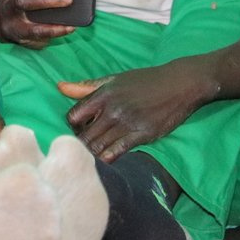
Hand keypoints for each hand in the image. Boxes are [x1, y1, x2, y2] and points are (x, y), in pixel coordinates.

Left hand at [59, 60, 215, 160]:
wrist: (179, 84)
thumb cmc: (145, 81)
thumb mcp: (115, 79)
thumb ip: (86, 87)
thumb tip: (59, 87)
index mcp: (103, 94)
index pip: (73, 116)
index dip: (73, 126)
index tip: (79, 130)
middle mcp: (112, 109)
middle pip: (84, 135)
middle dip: (80, 144)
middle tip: (82, 149)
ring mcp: (127, 123)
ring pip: (98, 146)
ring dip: (92, 154)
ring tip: (91, 157)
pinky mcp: (143, 135)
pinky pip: (117, 152)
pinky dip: (108, 158)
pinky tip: (106, 160)